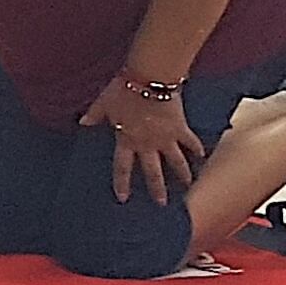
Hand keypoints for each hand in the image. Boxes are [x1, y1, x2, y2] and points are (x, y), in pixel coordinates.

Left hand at [84, 80, 204, 204]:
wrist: (150, 80)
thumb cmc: (124, 91)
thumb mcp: (103, 104)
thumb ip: (94, 115)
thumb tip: (82, 122)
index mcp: (126, 141)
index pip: (122, 167)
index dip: (122, 183)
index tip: (124, 199)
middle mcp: (148, 144)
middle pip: (152, 171)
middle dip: (157, 188)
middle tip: (161, 203)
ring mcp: (166, 138)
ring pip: (176, 161)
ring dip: (182, 174)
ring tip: (188, 186)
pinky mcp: (180, 128)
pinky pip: (191, 141)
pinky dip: (198, 149)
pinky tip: (203, 157)